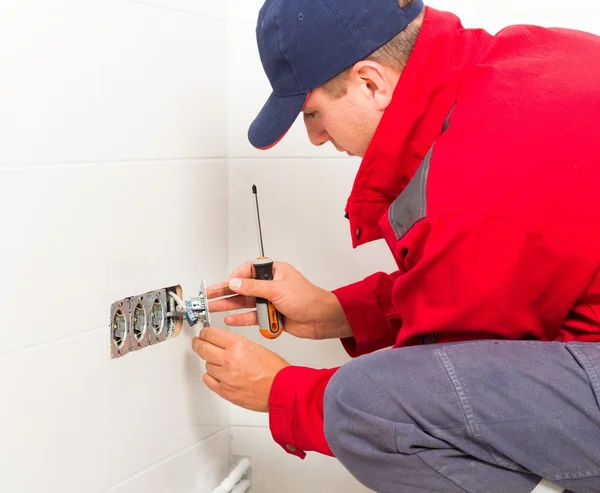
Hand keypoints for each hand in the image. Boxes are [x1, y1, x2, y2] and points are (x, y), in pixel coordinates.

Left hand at [192, 326, 288, 411]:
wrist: (280, 390)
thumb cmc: (274, 370)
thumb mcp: (256, 347)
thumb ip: (236, 344)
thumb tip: (222, 343)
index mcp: (238, 346)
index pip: (210, 334)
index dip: (205, 333)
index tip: (204, 333)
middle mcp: (229, 360)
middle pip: (202, 348)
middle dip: (198, 344)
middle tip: (198, 343)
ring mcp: (225, 377)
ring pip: (206, 364)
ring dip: (211, 362)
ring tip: (220, 362)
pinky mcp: (224, 391)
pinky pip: (208, 380)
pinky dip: (211, 376)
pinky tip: (218, 374)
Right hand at [207, 260, 352, 339]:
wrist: (322, 319)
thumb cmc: (308, 299)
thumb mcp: (278, 289)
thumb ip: (254, 287)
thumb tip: (235, 283)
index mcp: (274, 271)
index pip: (248, 270)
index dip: (234, 277)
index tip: (224, 284)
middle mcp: (270, 284)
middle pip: (242, 287)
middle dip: (225, 292)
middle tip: (209, 296)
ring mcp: (270, 300)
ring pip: (245, 302)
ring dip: (230, 306)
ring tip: (213, 308)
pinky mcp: (271, 314)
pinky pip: (252, 316)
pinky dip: (241, 318)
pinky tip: (230, 319)